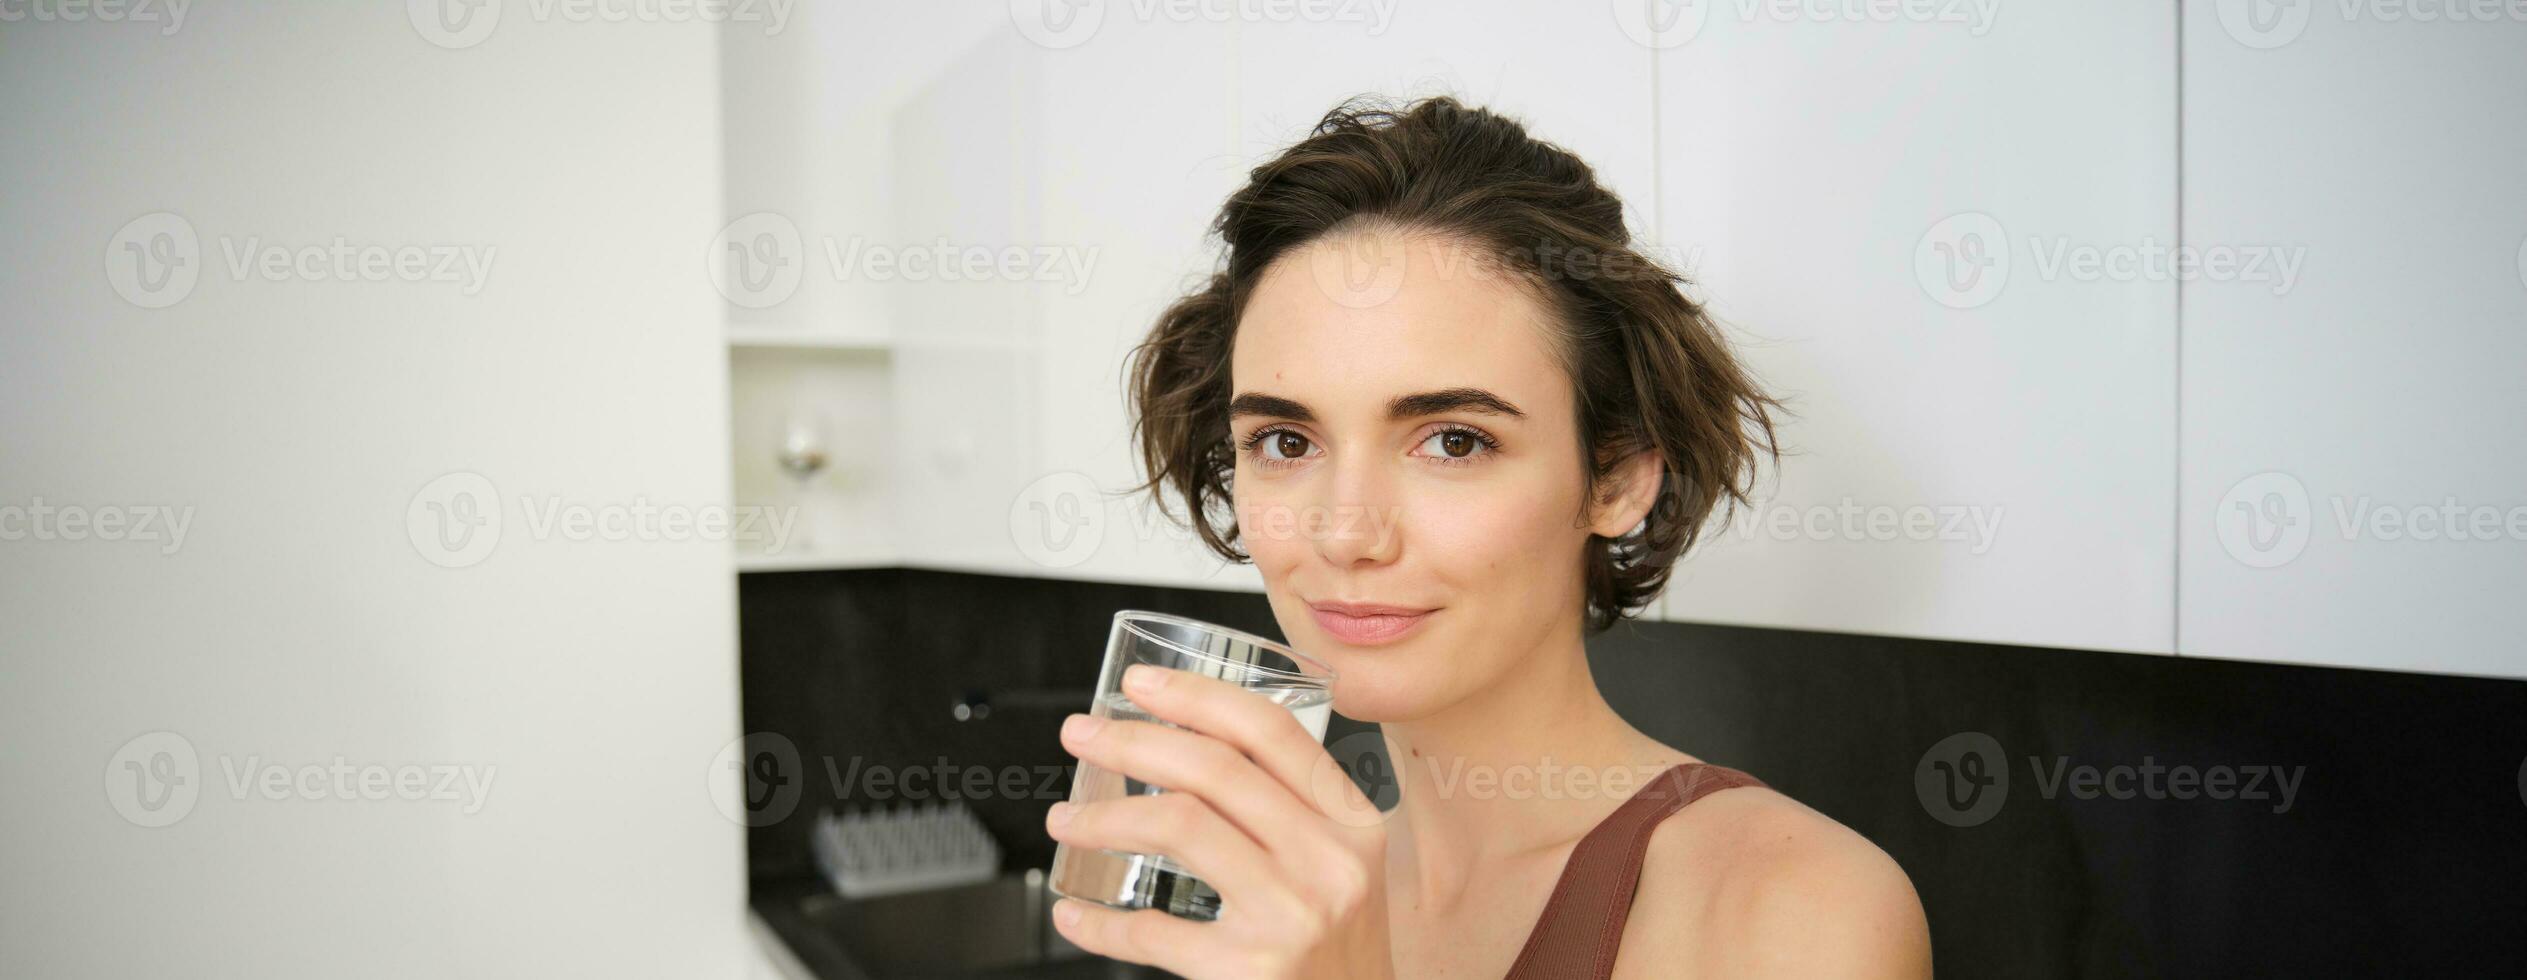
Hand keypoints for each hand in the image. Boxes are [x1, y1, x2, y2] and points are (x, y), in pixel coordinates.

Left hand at [1048, 663, 1392, 979]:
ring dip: (1104, 818)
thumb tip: (1185, 751)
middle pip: (1213, 768)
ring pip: (1178, 827)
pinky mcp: (1250, 970)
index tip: (1140, 683)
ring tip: (1067, 819)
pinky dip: (1102, 922)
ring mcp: (1291, 915)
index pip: (1271, 730)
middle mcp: (1328, 861)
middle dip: (1131, 740)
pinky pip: (1154, 931)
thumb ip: (1290, 812)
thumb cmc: (1338, 950)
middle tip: (1082, 735)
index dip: (1197, 695)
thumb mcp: (1341, 868)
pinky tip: (1076, 914)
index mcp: (1351, 822)